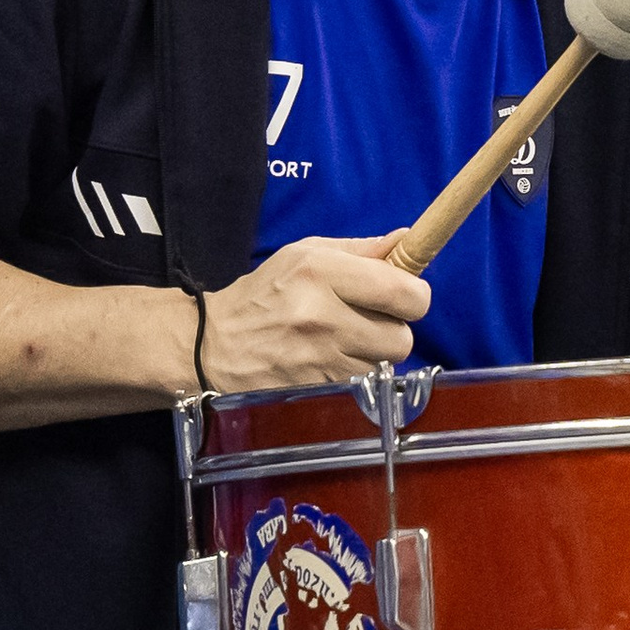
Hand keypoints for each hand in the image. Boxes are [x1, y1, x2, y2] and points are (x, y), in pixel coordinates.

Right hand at [199, 233, 430, 390]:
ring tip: (344, 341)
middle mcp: (321, 316)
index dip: (414, 296)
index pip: (403, 292)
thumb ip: (360, 250)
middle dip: (394, 330)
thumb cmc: (267, 293)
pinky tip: (330, 361)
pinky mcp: (314, 390)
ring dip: (373, 355)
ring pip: (383, 366)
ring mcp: (318, 359)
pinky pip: (361, 385)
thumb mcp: (306, 254)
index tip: (405, 296)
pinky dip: (355, 375)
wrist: (215, 345)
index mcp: (321, 272)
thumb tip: (407, 239)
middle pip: (402, 338)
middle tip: (370, 321)